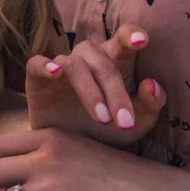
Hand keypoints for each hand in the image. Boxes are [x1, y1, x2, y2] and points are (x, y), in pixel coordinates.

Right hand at [25, 24, 166, 148]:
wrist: (70, 155)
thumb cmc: (108, 130)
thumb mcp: (136, 124)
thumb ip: (151, 104)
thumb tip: (152, 85)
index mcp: (114, 60)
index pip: (123, 39)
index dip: (130, 35)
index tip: (140, 41)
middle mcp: (88, 58)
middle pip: (103, 62)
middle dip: (116, 92)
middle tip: (125, 122)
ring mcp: (62, 65)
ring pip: (75, 64)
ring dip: (90, 91)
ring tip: (102, 119)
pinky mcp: (37, 79)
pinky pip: (37, 63)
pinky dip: (44, 65)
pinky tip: (54, 73)